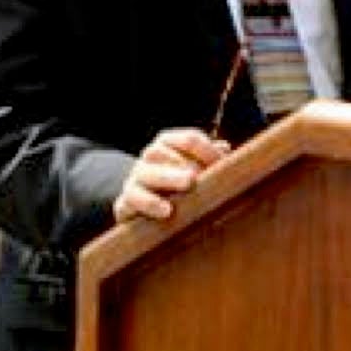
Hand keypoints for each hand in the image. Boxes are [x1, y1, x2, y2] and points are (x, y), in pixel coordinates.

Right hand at [111, 128, 232, 224]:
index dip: (206, 150)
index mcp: (168, 143)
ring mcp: (136, 177)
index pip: (188, 139)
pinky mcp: (126, 201)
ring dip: (168, 178)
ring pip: (147, 173)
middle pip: (161, 152)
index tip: (221, 165)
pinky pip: (134, 199)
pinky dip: (150, 204)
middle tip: (196, 176)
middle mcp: (149, 156)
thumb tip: (225, 149)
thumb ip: (210, 160)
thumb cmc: (176, 182)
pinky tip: (167, 211)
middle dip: (182, 164)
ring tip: (186, 184)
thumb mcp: (194, 168)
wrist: (140, 203)